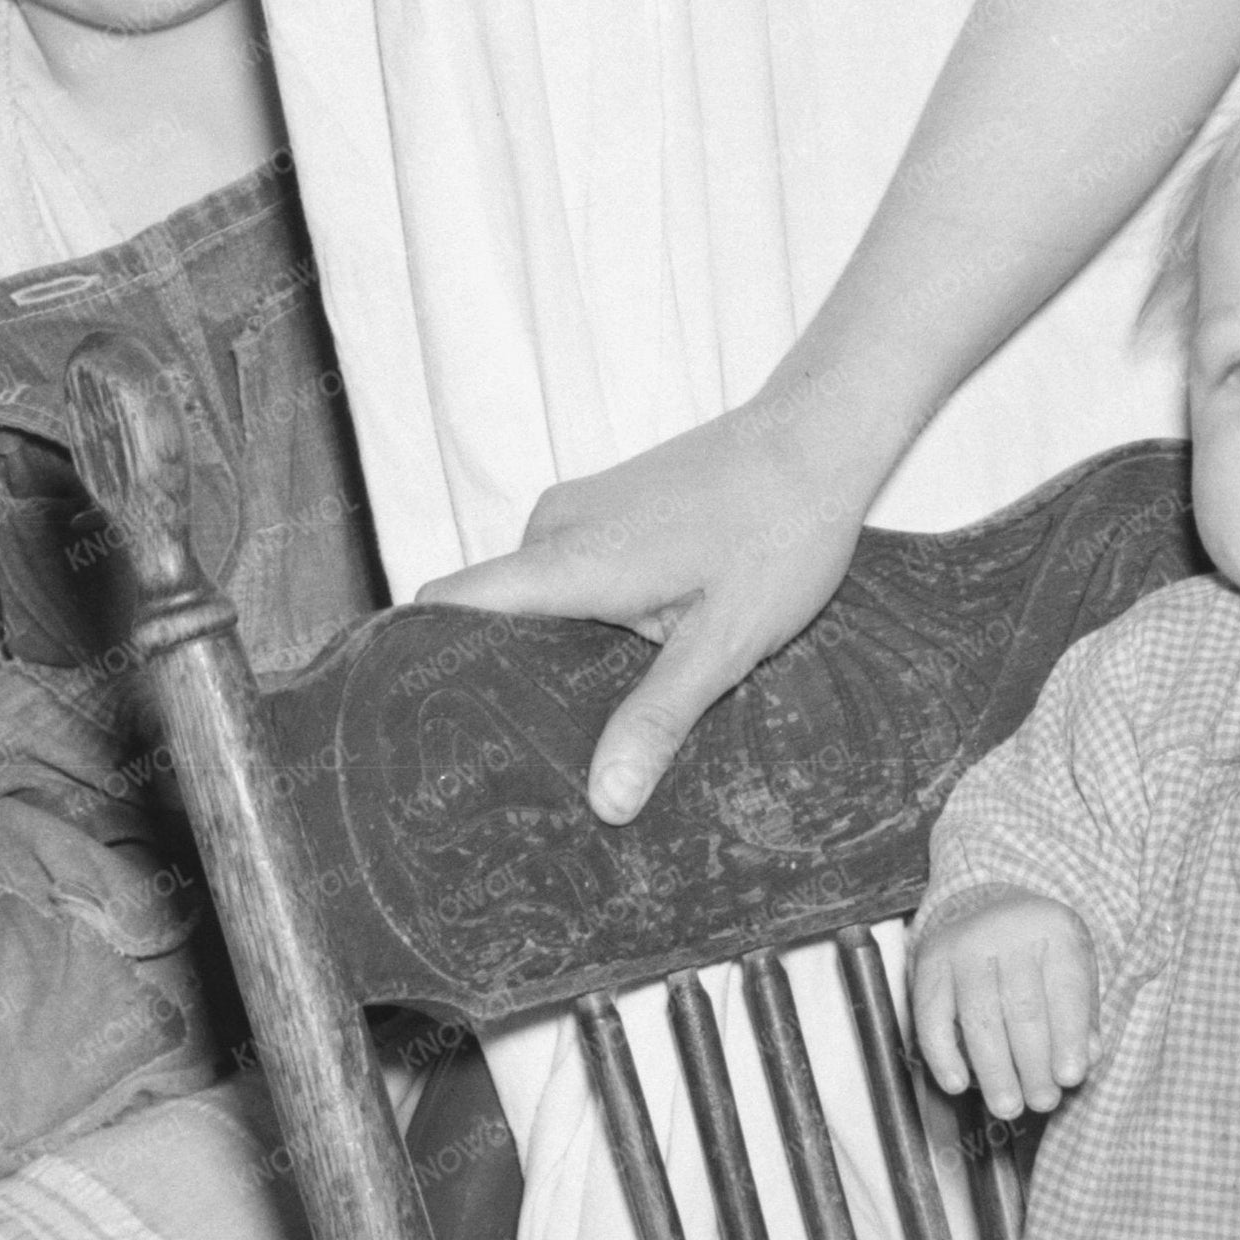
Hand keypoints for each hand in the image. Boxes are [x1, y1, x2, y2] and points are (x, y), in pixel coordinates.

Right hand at [422, 389, 873, 822]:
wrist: (819, 437)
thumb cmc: (779, 532)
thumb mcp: (726, 641)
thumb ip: (659, 717)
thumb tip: (605, 803)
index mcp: (568, 559)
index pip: (446, 603)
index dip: (420, 661)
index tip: (427, 729)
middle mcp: (553, 526)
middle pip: (490, 613)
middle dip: (508, 679)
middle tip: (539, 759)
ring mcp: (576, 511)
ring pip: (535, 597)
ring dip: (561, 649)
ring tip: (599, 720)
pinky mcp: (603, 508)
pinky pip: (565, 574)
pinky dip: (586, 618)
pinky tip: (636, 659)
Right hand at [906, 889, 1098, 1121]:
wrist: (985, 903)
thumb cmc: (1039, 951)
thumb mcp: (1074, 966)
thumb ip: (1082, 1014)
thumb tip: (1085, 1059)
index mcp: (1055, 930)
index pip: (1065, 989)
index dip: (1068, 1037)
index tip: (1070, 1078)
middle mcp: (1007, 930)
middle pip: (1022, 1007)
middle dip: (1033, 1064)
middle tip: (1042, 1102)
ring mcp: (963, 944)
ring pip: (979, 1016)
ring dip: (994, 1069)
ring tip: (1007, 1107)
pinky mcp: (930, 961)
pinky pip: (932, 1014)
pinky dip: (942, 1054)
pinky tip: (957, 1084)